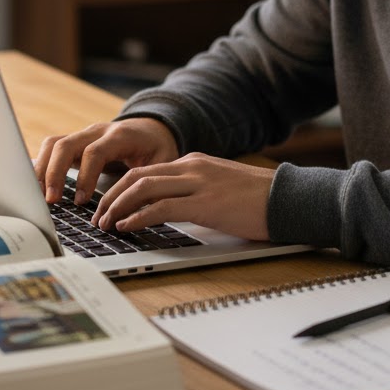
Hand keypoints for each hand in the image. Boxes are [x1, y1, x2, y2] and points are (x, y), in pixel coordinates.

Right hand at [33, 117, 178, 204]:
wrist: (152, 128)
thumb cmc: (157, 148)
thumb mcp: (162, 162)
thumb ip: (149, 181)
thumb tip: (136, 209)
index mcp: (120, 135)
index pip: (95, 152)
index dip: (85, 176)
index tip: (81, 201)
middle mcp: (97, 131)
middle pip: (66, 145)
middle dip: (54, 173)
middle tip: (51, 201)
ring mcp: (84, 135)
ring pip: (54, 144)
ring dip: (43, 169)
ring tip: (39, 197)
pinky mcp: (75, 142)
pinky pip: (52, 148)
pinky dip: (42, 165)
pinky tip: (38, 187)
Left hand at [91, 153, 273, 241]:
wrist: (290, 198)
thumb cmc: (259, 199)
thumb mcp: (220, 188)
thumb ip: (195, 192)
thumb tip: (169, 211)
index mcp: (194, 162)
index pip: (146, 171)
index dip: (121, 187)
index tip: (107, 204)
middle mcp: (192, 167)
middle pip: (137, 176)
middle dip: (111, 197)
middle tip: (98, 216)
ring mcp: (198, 183)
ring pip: (142, 188)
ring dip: (118, 207)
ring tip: (106, 224)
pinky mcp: (205, 203)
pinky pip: (160, 207)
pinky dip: (137, 217)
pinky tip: (127, 227)